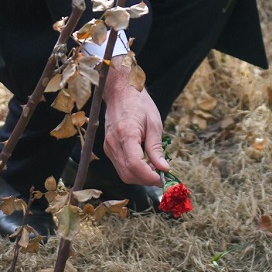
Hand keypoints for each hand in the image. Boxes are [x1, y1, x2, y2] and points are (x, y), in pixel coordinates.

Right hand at [102, 64, 169, 185]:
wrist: (121, 91)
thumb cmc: (139, 103)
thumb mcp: (154, 123)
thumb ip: (156, 148)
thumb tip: (163, 168)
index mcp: (126, 134)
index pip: (135, 165)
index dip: (149, 176)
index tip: (163, 179)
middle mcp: (113, 143)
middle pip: (127, 174)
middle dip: (145, 180)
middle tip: (161, 177)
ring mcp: (108, 146)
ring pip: (123, 173)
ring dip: (139, 177)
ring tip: (154, 169)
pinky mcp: (108, 148)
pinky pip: (119, 166)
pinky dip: (133, 170)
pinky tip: (144, 163)